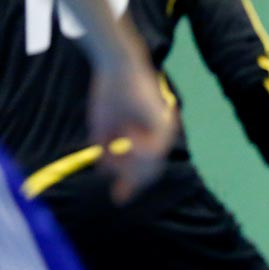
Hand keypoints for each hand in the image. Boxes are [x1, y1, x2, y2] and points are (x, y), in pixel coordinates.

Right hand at [88, 55, 172, 202]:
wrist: (116, 69)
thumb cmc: (109, 96)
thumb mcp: (103, 131)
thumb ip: (106, 154)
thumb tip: (104, 176)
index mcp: (149, 138)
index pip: (145, 170)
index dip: (131, 185)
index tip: (119, 199)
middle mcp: (161, 136)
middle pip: (149, 172)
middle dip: (132, 183)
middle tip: (120, 196)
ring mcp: (165, 131)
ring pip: (150, 166)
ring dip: (129, 166)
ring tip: (118, 148)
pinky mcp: (163, 125)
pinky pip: (150, 152)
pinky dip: (134, 152)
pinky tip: (127, 138)